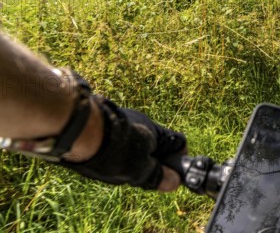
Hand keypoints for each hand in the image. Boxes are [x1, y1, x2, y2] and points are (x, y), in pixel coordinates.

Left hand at [61, 97, 186, 190]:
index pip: (179, 144)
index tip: (169, 174)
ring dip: (130, 154)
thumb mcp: (139, 171)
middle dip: (150, 160)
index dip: (177, 160)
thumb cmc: (114, 151)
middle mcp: (144, 122)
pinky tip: (102, 157)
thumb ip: (158, 176)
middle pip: (155, 143)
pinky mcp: (107, 119)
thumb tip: (174, 181)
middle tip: (137, 176)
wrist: (79, 130)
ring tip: (114, 167)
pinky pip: (118, 136)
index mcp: (157, 133)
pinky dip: (115, 147)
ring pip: (136, 140)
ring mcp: (125, 118)